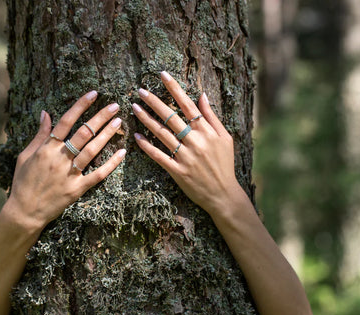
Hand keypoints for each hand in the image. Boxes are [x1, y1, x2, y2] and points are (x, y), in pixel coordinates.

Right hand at [5, 91, 125, 232]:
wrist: (24, 212)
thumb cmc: (23, 182)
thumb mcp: (26, 155)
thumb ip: (39, 135)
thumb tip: (46, 112)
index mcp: (46, 148)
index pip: (65, 121)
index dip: (80, 106)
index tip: (93, 94)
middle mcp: (59, 159)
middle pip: (83, 133)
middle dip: (100, 117)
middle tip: (114, 106)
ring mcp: (69, 174)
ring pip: (92, 150)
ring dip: (107, 135)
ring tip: (119, 122)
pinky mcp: (78, 189)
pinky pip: (98, 175)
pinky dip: (111, 164)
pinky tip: (122, 153)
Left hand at [132, 72, 241, 214]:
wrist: (224, 194)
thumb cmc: (225, 164)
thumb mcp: (225, 138)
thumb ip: (212, 116)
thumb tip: (202, 95)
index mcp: (206, 131)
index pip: (187, 104)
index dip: (174, 88)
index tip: (162, 75)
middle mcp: (195, 141)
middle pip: (170, 116)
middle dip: (154, 101)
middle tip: (140, 90)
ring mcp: (185, 156)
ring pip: (161, 134)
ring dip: (146, 120)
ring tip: (134, 108)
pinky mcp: (177, 171)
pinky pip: (159, 156)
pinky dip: (147, 147)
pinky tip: (137, 136)